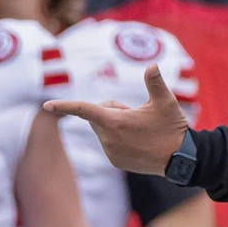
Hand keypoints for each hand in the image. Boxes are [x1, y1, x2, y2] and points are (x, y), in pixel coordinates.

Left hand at [44, 65, 190, 175]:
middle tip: (136, 113)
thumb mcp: (165, 102)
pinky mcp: (115, 161)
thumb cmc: (172, 127)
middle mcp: (107, 139)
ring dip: (116, 125)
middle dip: (111, 110)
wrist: (181, 158)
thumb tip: (151, 65)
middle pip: (97, 116)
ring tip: (141, 130)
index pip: (83, 109)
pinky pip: (110, 144)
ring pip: (104, 130)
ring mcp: (110, 152)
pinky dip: (120, 139)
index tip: (46, 105)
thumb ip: (155, 83)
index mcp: (113, 122)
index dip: (64, 106)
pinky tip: (140, 142)